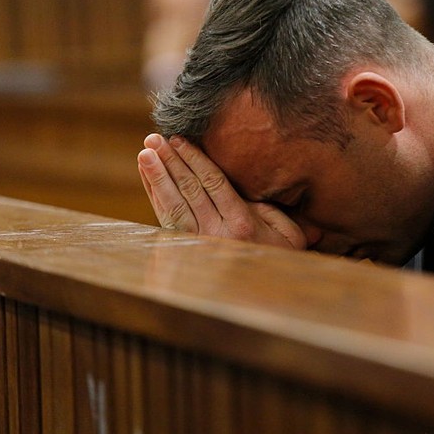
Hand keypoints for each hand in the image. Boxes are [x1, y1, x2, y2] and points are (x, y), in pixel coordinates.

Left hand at [137, 133, 306, 249]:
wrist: (266, 295)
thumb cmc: (280, 257)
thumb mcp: (288, 231)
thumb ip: (267, 207)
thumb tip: (241, 186)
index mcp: (241, 224)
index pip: (212, 182)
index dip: (194, 159)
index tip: (179, 140)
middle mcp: (216, 234)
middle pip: (188, 190)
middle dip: (170, 162)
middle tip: (154, 138)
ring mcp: (197, 246)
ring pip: (172, 205)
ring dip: (156, 178)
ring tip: (145, 154)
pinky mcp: (185, 254)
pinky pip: (166, 221)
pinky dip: (156, 197)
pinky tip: (149, 179)